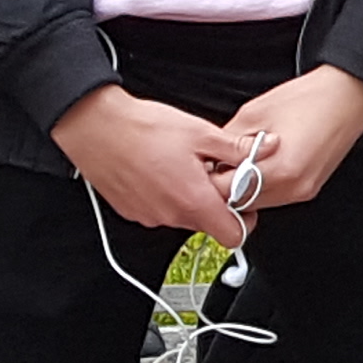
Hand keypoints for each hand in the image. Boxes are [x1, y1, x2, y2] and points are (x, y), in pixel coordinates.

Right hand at [53, 84, 257, 246]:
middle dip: (216, 203)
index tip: (244, 200)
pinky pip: (159, 211)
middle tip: (212, 173)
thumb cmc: (144, 128)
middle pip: (208, 225)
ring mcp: (149, 217)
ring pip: (183, 217)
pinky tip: (160, 170)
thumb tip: (267, 148)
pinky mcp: (131, 211)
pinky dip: (166, 196)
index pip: (233, 236)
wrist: (94, 126)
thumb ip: (237, 149)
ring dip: (189, 199)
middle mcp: (171, 216)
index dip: (244, 220)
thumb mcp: (201, 133)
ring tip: (183, 166)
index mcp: (194, 201)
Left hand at [219, 67, 362, 214]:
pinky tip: (259, 163)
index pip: (228, 192)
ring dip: (242, 187)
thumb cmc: (308, 99)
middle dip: (225, 185)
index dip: (210, 178)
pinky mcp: (309, 188)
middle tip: (217, 163)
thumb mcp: (253, 114)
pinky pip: (274, 195)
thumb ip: (228, 142)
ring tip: (239, 161)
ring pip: (256, 202)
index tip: (204, 166)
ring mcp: (303, 190)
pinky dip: (260, 185)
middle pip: (241, 203)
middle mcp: (293, 187)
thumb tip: (211, 157)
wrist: (347, 96)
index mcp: (280, 169)